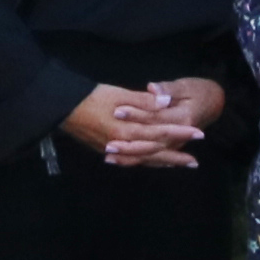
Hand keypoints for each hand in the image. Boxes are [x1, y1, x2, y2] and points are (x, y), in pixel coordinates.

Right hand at [61, 82, 197, 164]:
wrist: (60, 107)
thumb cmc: (90, 96)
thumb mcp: (118, 93)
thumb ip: (143, 101)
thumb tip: (167, 102)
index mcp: (127, 130)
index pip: (160, 133)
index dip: (180, 133)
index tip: (199, 133)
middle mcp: (123, 145)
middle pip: (155, 152)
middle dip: (175, 155)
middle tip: (195, 161)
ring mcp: (113, 151)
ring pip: (143, 160)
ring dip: (162, 162)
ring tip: (179, 165)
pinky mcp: (106, 151)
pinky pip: (130, 161)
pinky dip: (144, 162)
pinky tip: (151, 162)